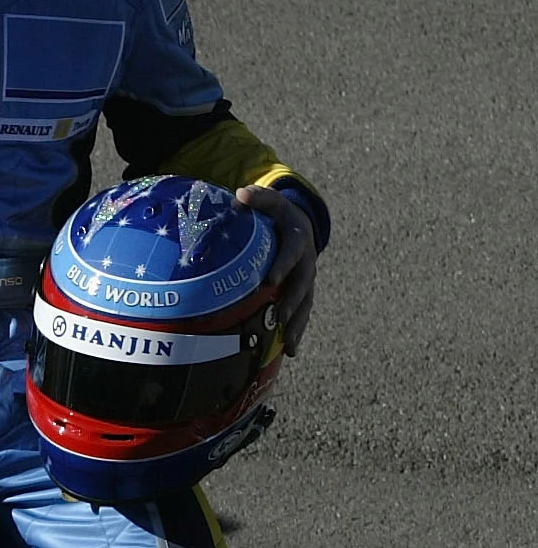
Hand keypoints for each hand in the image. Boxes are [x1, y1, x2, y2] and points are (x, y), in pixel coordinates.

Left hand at [236, 185, 317, 356]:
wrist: (300, 224)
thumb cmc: (277, 214)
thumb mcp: (269, 201)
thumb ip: (257, 199)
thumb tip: (240, 195)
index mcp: (297, 240)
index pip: (291, 253)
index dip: (282, 265)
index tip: (270, 280)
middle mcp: (306, 263)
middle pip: (302, 285)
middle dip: (291, 302)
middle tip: (279, 318)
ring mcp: (306, 281)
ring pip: (305, 306)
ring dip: (297, 326)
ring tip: (290, 347)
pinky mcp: (302, 294)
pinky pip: (300, 314)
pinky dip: (295, 332)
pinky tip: (288, 353)